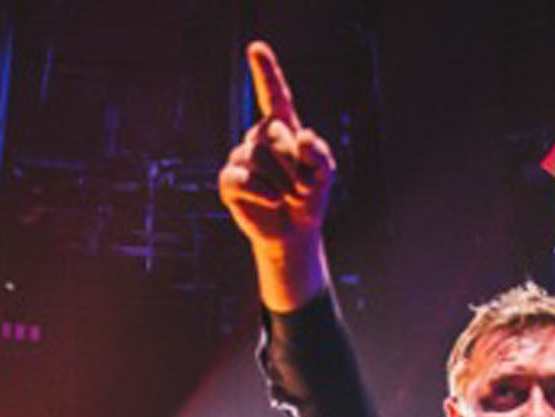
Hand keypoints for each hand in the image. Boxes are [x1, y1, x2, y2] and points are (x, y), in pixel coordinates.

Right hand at [218, 42, 333, 309]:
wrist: (293, 232)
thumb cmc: (310, 197)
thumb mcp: (325, 174)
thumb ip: (319, 153)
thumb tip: (303, 136)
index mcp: (283, 127)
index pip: (274, 95)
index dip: (264, 72)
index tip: (254, 48)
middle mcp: (259, 137)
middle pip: (273, 134)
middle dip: (293, 162)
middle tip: (301, 185)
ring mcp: (242, 158)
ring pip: (258, 158)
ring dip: (280, 181)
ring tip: (287, 195)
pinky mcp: (230, 182)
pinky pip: (240, 178)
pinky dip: (260, 190)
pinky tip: (272, 199)